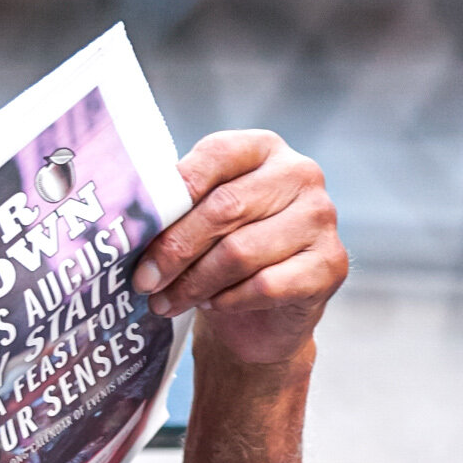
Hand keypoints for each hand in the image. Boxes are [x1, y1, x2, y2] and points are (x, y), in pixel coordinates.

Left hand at [132, 129, 346, 371]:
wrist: (263, 314)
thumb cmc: (223, 254)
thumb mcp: (199, 220)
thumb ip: (176, 207)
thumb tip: (131, 220)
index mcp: (263, 148)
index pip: (215, 155)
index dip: (173, 193)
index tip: (136, 229)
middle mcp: (300, 174)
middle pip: (224, 208)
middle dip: (175, 249)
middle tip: (143, 280)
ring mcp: (321, 218)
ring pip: (241, 252)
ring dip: (194, 284)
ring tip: (165, 301)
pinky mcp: (331, 264)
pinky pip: (265, 285)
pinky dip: (228, 300)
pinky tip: (213, 305)